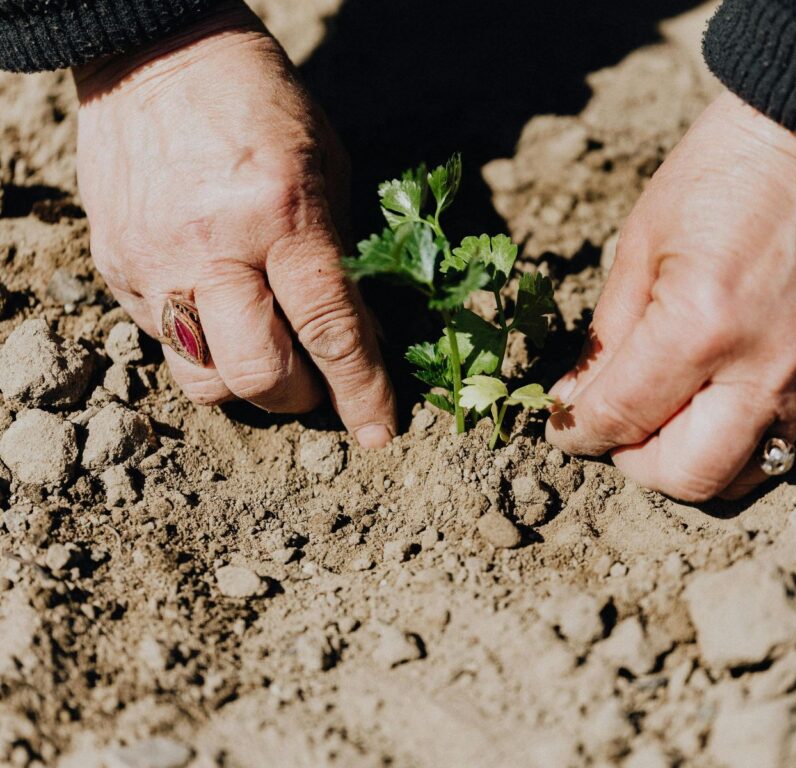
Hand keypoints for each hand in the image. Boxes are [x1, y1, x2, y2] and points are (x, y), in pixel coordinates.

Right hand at [73, 2, 395, 446]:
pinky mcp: (115, 268)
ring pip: (203, 379)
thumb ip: (341, 261)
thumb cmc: (262, 106)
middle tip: (317, 383)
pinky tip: (223, 313)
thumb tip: (357, 341)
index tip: (379, 432)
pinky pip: (164, 344)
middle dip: (300, 398)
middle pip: (259, 375)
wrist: (155, 55)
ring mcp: (154, 262)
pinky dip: (206, 347)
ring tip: (269, 353)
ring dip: (247, 386)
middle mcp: (211, 247)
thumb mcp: (327, 171)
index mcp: (280, 214)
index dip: (361, 391)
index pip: (329, 329)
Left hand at [546, 92, 795, 499]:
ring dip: (689, 463)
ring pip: (742, 475)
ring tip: (664, 421)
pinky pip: (782, 441)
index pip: (623, 418)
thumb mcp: (639, 248)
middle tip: (616, 433)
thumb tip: (575, 405)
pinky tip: (712, 399)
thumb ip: (605, 340)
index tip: (564, 429)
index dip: (579, 433)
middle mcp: (764, 367)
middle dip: (636, 465)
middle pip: (688, 476)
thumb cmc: (717, 178)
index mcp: (700, 326)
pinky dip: (735, 438)